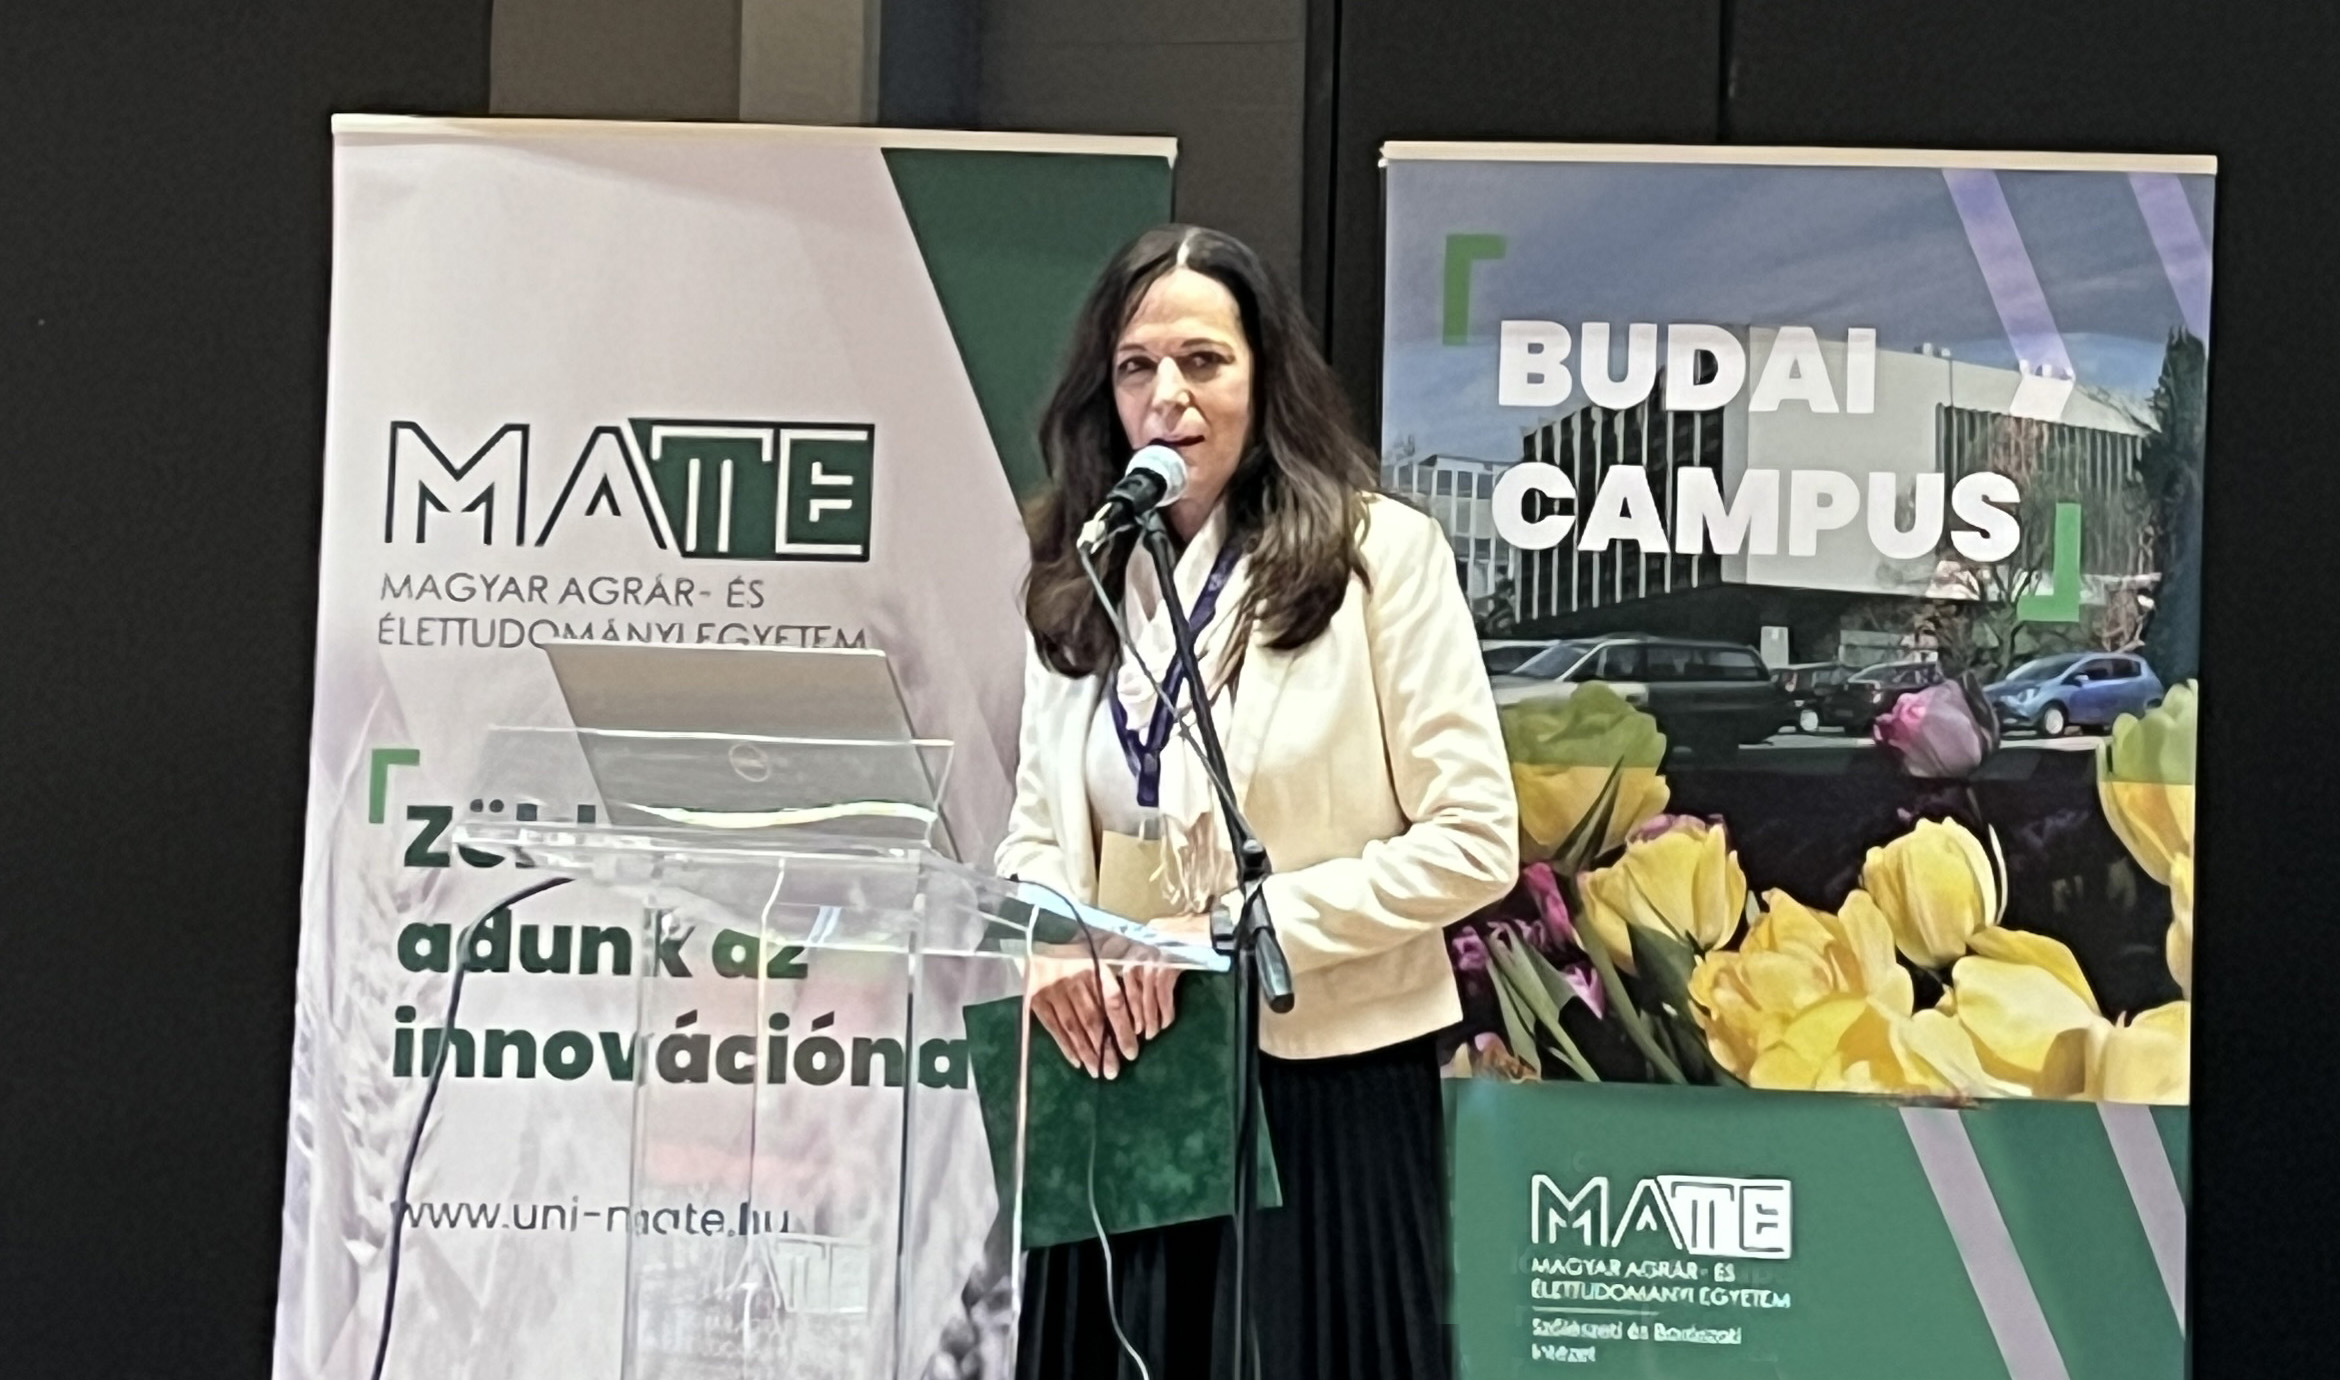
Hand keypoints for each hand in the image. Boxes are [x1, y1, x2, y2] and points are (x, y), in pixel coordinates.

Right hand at [1029, 955, 1138, 1078]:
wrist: (1034, 944)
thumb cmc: (1073, 955)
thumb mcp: (1095, 960)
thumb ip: (1111, 984)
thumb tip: (1134, 1020)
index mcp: (1094, 968)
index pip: (1113, 1003)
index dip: (1123, 1029)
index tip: (1131, 1053)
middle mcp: (1074, 980)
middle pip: (1093, 1021)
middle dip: (1105, 1049)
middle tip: (1114, 1072)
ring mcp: (1054, 991)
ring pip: (1074, 1028)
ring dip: (1087, 1052)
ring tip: (1097, 1072)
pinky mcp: (1036, 1000)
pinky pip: (1054, 1028)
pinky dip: (1066, 1046)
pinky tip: (1077, 1061)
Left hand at [1118, 911, 1208, 1041]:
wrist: (1210, 928)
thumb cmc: (1187, 937)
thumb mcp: (1161, 945)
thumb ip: (1148, 960)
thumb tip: (1140, 988)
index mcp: (1138, 944)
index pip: (1124, 975)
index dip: (1126, 1000)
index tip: (1127, 1018)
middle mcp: (1143, 948)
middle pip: (1132, 985)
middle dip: (1135, 1011)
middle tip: (1139, 1032)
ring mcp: (1156, 954)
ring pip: (1147, 991)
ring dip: (1150, 1014)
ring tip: (1154, 1032)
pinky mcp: (1170, 960)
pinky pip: (1163, 990)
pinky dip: (1165, 1008)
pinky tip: (1168, 1021)